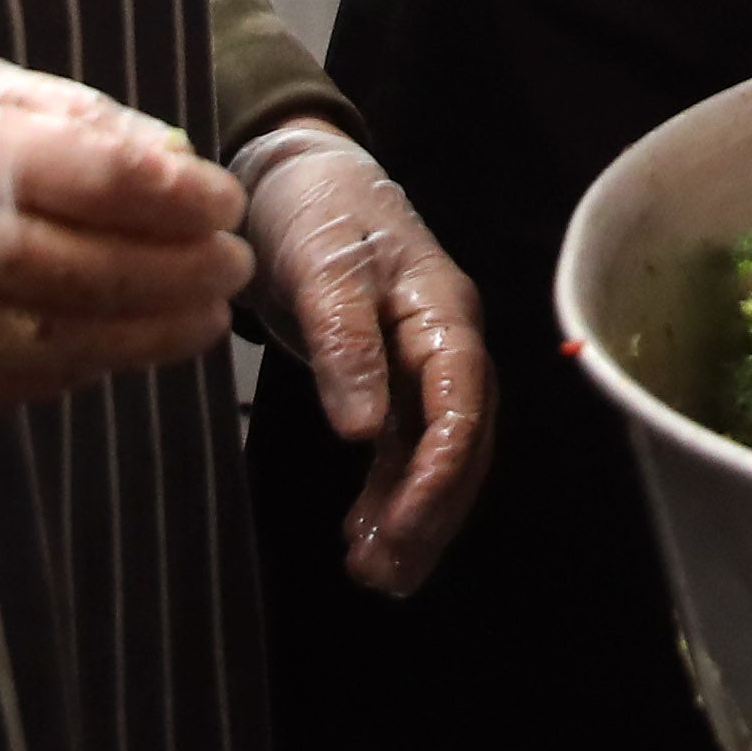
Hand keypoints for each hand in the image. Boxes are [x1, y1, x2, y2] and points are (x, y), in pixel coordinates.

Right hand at [0, 58, 252, 419]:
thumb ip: (67, 117)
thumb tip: (170, 152)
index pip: (107, 180)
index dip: (182, 194)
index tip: (223, 198)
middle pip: (105, 268)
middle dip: (186, 269)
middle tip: (235, 262)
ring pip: (77, 337)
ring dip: (156, 332)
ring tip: (205, 316)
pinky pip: (29, 380)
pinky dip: (90, 363)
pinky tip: (130, 343)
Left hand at [235, 121, 491, 593]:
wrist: (289, 175)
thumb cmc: (313, 210)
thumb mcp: (321, 267)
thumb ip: (344, 344)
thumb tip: (363, 432)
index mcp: (442, 313)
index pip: (462, 404)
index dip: (440, 473)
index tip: (400, 529)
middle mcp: (443, 343)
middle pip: (460, 440)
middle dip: (430, 511)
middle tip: (384, 574)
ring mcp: (417, 362)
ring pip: (433, 452)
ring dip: (409, 514)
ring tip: (371, 574)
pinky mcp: (386, 375)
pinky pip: (400, 447)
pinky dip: (385, 493)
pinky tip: (359, 535)